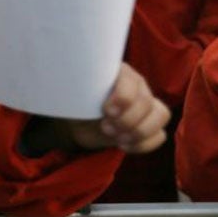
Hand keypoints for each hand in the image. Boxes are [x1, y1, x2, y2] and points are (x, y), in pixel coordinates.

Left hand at [22, 63, 169, 155]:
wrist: (75, 120)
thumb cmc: (72, 99)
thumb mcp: (70, 91)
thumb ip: (72, 81)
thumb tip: (57, 70)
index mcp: (117, 71)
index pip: (132, 81)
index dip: (123, 98)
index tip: (105, 111)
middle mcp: (136, 84)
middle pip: (148, 102)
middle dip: (128, 120)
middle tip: (105, 127)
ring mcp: (146, 103)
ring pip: (160, 115)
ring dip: (138, 132)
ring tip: (115, 138)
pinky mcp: (149, 123)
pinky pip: (159, 135)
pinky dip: (143, 144)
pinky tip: (123, 146)